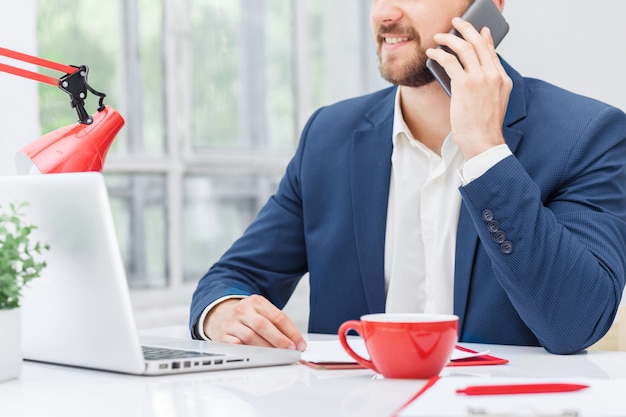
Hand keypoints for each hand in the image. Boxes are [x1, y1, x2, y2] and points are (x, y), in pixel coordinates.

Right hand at [203, 294, 306, 350]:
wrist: (219, 315)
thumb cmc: (247, 316)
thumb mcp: (262, 312)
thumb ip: (278, 324)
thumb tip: (296, 342)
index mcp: (257, 302)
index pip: (278, 316)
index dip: (291, 332)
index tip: (300, 344)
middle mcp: (243, 310)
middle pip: (263, 325)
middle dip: (280, 340)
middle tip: (291, 350)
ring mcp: (232, 323)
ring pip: (251, 337)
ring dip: (267, 349)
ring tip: (278, 356)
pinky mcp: (223, 336)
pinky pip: (237, 347)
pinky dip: (250, 353)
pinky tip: (259, 357)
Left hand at [426, 17, 511, 159]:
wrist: (483, 141)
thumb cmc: (483, 127)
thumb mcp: (493, 103)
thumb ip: (487, 86)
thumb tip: (471, 75)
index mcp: (503, 79)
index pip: (492, 52)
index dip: (484, 38)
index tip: (479, 30)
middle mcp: (494, 75)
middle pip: (479, 43)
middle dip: (466, 28)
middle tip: (456, 22)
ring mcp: (480, 78)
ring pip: (464, 48)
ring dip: (449, 38)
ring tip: (439, 36)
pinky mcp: (464, 84)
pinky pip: (449, 61)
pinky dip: (439, 54)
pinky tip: (432, 53)